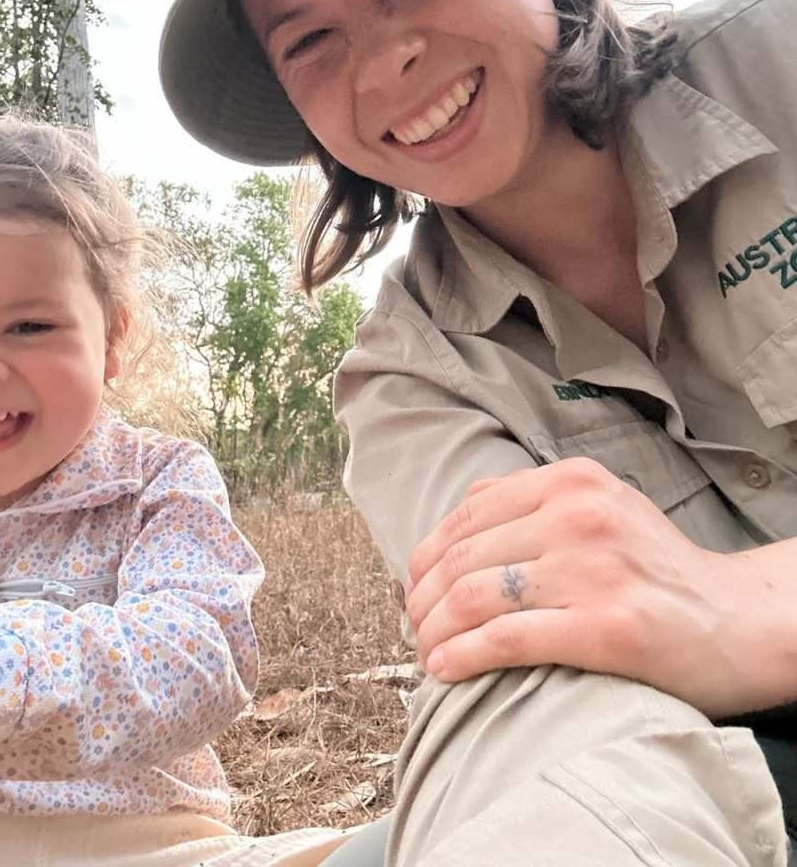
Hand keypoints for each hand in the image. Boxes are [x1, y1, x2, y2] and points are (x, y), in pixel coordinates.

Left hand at [405, 457, 754, 715]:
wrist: (738, 621)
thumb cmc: (660, 570)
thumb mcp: (605, 504)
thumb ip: (536, 498)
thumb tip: (465, 506)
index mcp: (571, 481)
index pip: (468, 515)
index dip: (427, 556)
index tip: (414, 587)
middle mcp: (577, 515)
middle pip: (463, 556)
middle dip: (422, 597)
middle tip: (412, 627)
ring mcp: (590, 569)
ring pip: (473, 595)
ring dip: (433, 628)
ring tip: (425, 651)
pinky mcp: (603, 627)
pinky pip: (505, 639)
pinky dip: (462, 656)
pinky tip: (444, 669)